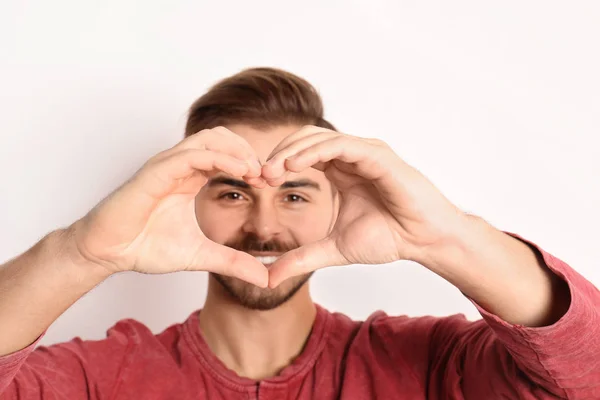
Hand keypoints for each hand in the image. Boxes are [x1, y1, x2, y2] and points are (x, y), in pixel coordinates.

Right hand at [67, 127, 268, 286]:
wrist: (109, 253)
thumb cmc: (146, 247)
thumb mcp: (202, 255)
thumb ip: (233, 262)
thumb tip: (265, 278)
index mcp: (191, 178)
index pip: (228, 155)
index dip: (252, 164)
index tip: (270, 184)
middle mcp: (181, 166)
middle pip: (222, 138)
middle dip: (249, 152)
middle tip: (268, 176)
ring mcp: (167, 165)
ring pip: (209, 139)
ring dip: (238, 151)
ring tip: (257, 172)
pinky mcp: (155, 172)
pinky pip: (192, 155)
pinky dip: (219, 158)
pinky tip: (240, 173)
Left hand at [262, 126, 467, 287]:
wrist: (424, 241)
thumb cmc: (389, 238)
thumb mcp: (333, 249)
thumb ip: (301, 259)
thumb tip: (268, 278)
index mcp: (340, 170)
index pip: (300, 154)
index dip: (276, 164)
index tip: (256, 183)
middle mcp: (350, 156)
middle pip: (304, 139)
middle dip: (278, 154)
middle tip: (258, 176)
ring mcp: (365, 152)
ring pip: (319, 137)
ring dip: (291, 150)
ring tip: (271, 171)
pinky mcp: (378, 155)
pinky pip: (341, 145)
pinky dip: (314, 151)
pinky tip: (294, 166)